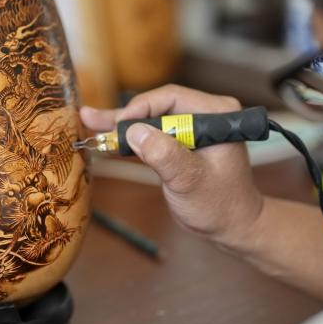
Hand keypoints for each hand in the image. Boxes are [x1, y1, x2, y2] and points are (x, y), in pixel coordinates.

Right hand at [81, 84, 263, 247]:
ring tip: (90, 120)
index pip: (171, 98)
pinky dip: (132, 136)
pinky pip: (155, 132)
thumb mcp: (190, 182)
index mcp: (217, 114)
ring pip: (152, 118)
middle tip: (92, 119)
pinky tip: (106, 133)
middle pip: (158, 105)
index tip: (118, 127)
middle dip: (125, 116)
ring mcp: (195, 125)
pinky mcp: (183, 139)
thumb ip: (165, 155)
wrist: (232, 225)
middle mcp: (207, 113)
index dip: (140, 109)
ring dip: (122, 124)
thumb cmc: (219, 205)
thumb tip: (135, 132)